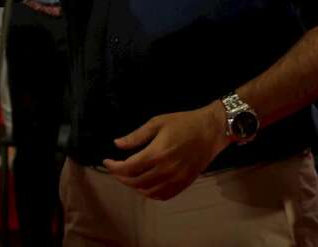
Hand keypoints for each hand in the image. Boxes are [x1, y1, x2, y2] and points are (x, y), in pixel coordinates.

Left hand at [103, 104, 229, 199]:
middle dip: (121, 177)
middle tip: (115, 169)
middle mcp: (165, 170)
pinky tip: (145, 185)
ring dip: (134, 186)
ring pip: (148, 192)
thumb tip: (117, 144)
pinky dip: (150, 194)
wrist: (210, 131)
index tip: (106, 161)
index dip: (114, 167)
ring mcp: (176, 179)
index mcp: (156, 153)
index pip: (128, 168)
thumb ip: (136, 136)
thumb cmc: (183, 123)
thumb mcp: (157, 122)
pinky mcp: (184, 184)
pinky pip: (163, 196)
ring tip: (127, 177)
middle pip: (135, 182)